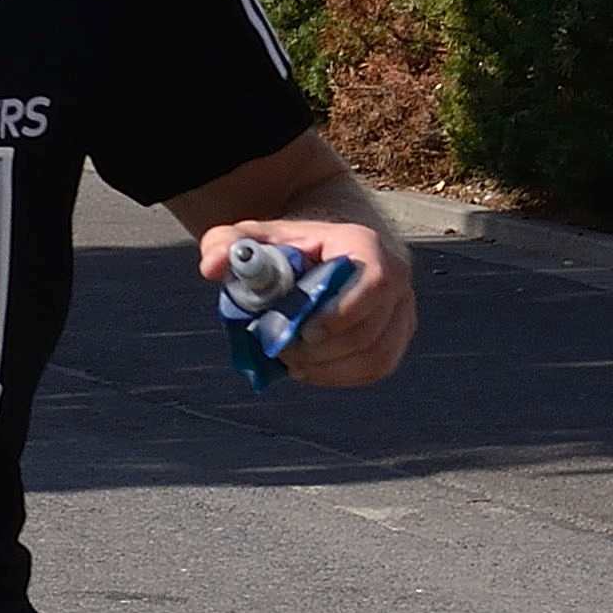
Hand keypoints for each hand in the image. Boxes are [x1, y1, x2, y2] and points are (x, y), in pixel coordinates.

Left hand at [190, 215, 414, 387]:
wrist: (318, 249)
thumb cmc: (285, 245)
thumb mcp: (251, 236)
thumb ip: (226, 244)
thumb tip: (212, 267)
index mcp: (364, 246)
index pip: (372, 284)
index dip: (339, 314)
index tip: (303, 332)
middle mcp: (394, 276)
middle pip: (369, 329)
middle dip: (323, 350)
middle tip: (284, 352)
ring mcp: (400, 308)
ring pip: (376, 355)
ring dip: (331, 368)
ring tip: (293, 362)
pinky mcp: (397, 334)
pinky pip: (378, 367)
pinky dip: (342, 376)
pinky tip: (310, 369)